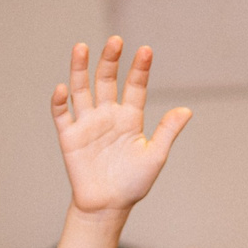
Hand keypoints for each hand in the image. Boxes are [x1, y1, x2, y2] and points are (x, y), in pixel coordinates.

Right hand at [52, 38, 192, 218]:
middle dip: (110, 60)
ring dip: (80, 69)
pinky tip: (63, 89)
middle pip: (106, 80)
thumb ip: (167, 131)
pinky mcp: (69, 136)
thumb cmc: (134, 183)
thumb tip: (187, 109)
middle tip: (115, 41)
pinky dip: (60, 101)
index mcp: (130, 117)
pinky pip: (62, 114)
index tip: (146, 50)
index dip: (139, 69)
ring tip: (82, 47)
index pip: (135, 86)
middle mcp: (107, 114)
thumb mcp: (155, 156)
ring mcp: (87, 123)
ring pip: (81, 89)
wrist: (108, 206)